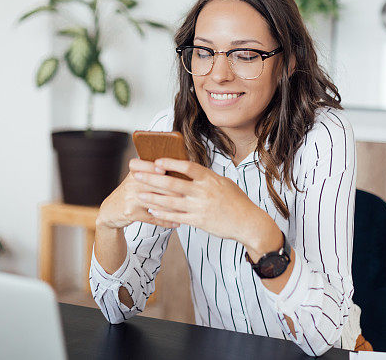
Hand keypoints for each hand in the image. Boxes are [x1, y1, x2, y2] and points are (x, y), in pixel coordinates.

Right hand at [96, 158, 180, 230]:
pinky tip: (176, 223)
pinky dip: (165, 221)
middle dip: (175, 190)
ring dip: (173, 208)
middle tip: (190, 194)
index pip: (144, 165)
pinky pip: (152, 217)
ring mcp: (130, 198)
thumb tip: (179, 168)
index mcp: (134, 172)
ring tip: (187, 210)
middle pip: (156, 184)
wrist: (110, 211)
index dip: (154, 167)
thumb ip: (151, 173)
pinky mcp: (131, 213)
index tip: (169, 170)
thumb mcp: (135, 179)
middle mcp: (131, 183)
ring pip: (156, 202)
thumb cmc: (130, 193)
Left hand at [131, 157, 274, 249]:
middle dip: (152, 178)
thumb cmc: (237, 201)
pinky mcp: (198, 222)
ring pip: (170, 201)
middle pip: (172, 183)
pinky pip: (176, 216)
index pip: (188, 167)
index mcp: (210, 179)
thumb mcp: (224, 183)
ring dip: (152, 196)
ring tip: (139, 192)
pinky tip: (151, 209)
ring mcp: (200, 207)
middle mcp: (203, 192)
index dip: (171, 163)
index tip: (156, 161)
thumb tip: (192, 171)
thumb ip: (207, 178)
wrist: (248, 223)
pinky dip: (162, 213)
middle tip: (137, 173)